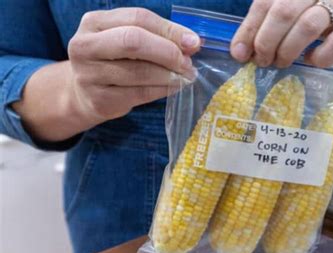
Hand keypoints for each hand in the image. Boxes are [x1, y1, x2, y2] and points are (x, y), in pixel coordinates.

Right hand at [68, 7, 200, 122]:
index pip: (138, 18)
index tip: (193, 43)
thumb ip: (156, 36)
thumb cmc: (114, 61)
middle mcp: (85, 46)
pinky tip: (175, 87)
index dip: (170, 30)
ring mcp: (89, 75)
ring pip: (139, 71)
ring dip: (170, 75)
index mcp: (94, 22)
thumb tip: (192, 42)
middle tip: (188, 63)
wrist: (84, 94)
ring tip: (186, 76)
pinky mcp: (100, 100)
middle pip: (133, 41)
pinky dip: (163, 90)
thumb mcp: (127, 39)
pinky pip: (140, 94)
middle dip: (168, 52)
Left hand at [231, 0, 332, 67]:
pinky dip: (320, 57)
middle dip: (267, 42)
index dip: (248, 30)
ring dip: (288, 50)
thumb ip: (264, 26)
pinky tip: (311, 60)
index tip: (240, 54)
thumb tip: (239, 52)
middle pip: (284, 12)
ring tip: (281, 62)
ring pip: (308, 26)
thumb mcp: (288, 13)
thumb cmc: (315, 15)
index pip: (264, 2)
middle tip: (263, 61)